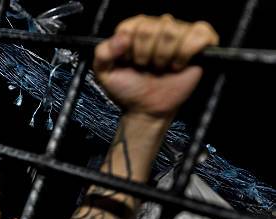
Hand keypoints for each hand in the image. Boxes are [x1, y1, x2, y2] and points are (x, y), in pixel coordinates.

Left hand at [94, 14, 218, 120]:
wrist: (147, 110)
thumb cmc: (129, 89)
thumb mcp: (105, 73)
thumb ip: (103, 53)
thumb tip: (122, 38)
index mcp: (135, 29)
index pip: (135, 24)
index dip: (132, 47)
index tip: (130, 62)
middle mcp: (157, 27)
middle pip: (156, 26)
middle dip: (147, 53)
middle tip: (146, 67)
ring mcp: (179, 33)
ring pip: (174, 30)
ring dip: (165, 56)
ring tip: (161, 67)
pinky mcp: (200, 42)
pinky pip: (199, 34)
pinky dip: (187, 53)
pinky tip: (178, 64)